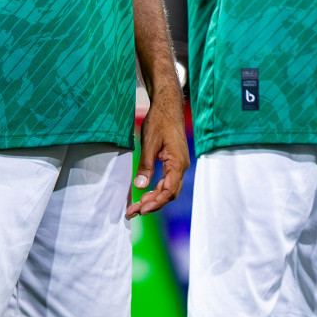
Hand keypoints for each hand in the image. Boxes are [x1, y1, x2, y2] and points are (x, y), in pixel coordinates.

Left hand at [127, 94, 188, 217]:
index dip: (155, 202)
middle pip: (169, 193)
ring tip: (137, 206)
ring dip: (154, 198)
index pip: (169, 191)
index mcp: (178, 163)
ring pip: (169, 188)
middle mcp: (182, 166)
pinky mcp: (175, 161)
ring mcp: (179, 164)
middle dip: (152, 204)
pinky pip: (168, 180)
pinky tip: (146, 192)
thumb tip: (140, 186)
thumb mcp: (149, 143)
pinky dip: (157, 188)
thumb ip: (146, 165)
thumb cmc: (160, 121)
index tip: (141, 209)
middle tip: (134, 211)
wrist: (168, 105)